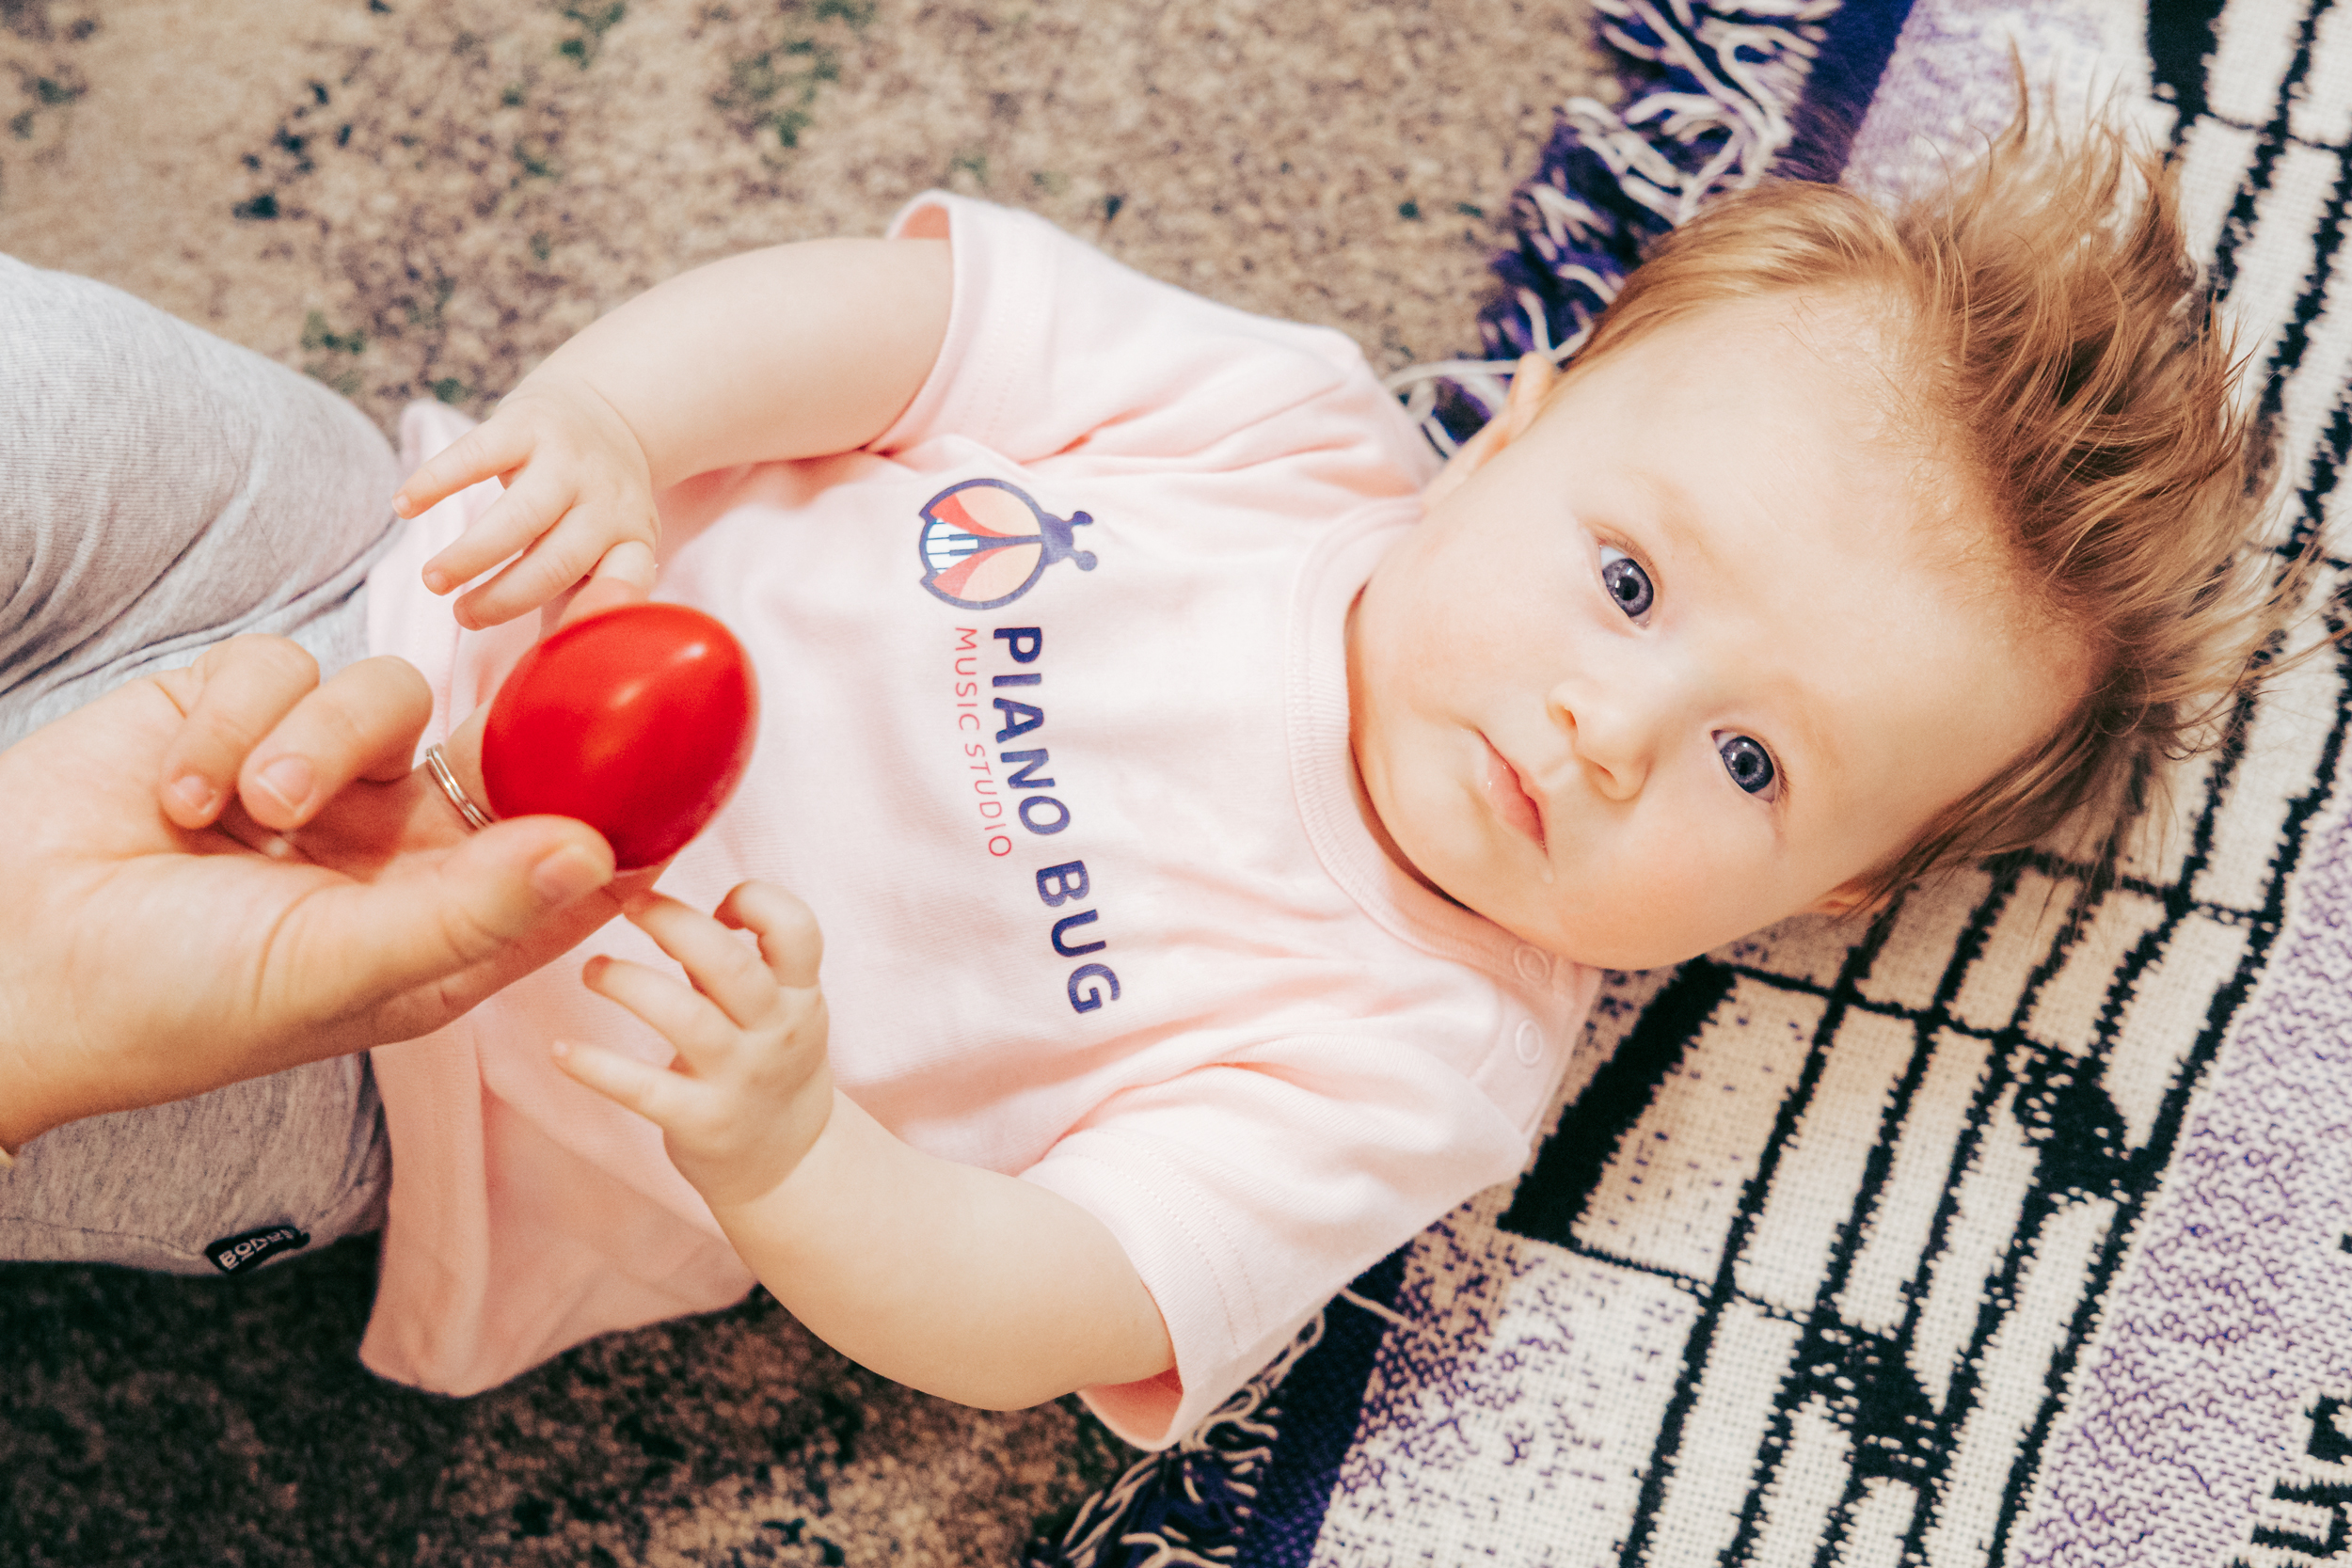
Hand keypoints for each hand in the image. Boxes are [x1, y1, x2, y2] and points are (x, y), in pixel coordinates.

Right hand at [0, 631, 634, 1152]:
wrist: (6, 965)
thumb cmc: (173, 1003)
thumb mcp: (338, 966)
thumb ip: (471, 906)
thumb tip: (593, 850)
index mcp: (442, 924)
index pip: (566, 858)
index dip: (626, 809)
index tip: (688, 755)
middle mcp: (394, 847)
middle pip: (497, 750)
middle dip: (512, 724)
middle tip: (560, 677)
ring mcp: (319, 775)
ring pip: (386, 695)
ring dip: (314, 744)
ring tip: (242, 815)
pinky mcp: (236, 714)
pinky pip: (287, 666)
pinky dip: (233, 725)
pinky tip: (177, 798)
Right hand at [395, 374, 659, 630]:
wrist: (601, 409)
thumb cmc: (587, 504)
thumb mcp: (605, 545)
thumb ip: (578, 595)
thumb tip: (540, 668)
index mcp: (631, 539)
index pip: (628, 581)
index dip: (606, 609)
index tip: (571, 644)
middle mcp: (607, 501)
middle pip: (560, 560)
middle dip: (507, 597)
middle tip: (463, 616)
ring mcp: (569, 460)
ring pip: (522, 514)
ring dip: (472, 553)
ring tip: (432, 580)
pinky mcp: (528, 423)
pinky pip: (478, 455)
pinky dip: (437, 481)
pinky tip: (405, 507)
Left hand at [555, 881, 835, 1207]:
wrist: (787, 1158)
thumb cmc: (764, 1057)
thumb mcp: (774, 1002)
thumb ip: (725, 954)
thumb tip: (653, 886)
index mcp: (798, 991)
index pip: (796, 928)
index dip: (755, 901)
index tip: (714, 904)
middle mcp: (777, 1031)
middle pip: (731, 965)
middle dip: (673, 923)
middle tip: (628, 905)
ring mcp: (742, 1078)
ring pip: (686, 1019)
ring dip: (628, 983)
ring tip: (592, 972)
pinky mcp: (703, 1121)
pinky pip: (643, 1089)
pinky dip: (595, 1067)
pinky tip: (560, 1051)